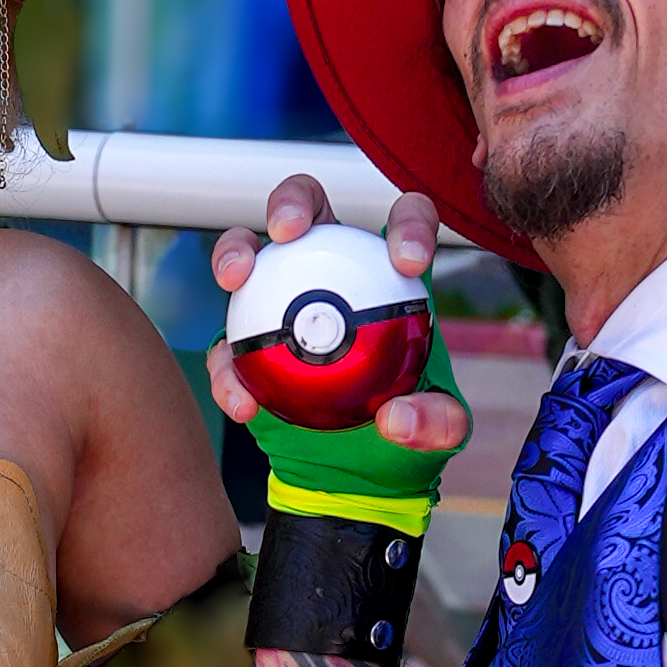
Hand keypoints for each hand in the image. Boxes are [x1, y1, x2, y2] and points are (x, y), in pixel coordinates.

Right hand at [206, 171, 469, 475]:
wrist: (357, 463)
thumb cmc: (408, 422)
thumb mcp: (440, 428)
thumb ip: (435, 422)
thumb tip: (396, 419)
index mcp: (387, 273)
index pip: (405, 221)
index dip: (409, 225)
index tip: (408, 263)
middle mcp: (330, 268)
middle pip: (307, 207)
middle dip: (293, 203)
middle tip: (288, 233)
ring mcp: (279, 298)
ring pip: (249, 251)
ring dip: (236, 252)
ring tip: (236, 280)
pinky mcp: (245, 343)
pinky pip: (226, 345)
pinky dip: (226, 367)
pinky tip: (242, 399)